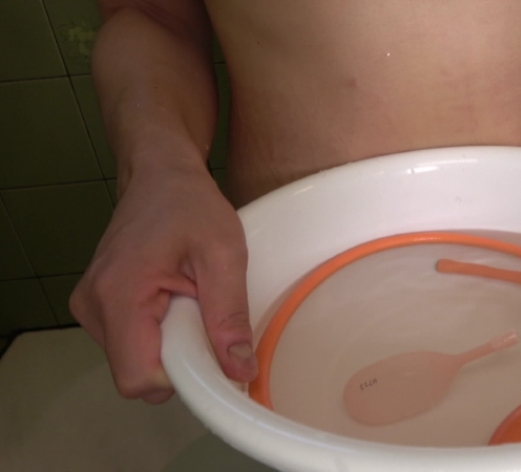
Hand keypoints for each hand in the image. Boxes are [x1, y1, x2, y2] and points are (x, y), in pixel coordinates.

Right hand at [70, 164, 256, 403]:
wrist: (159, 175)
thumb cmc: (191, 206)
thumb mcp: (223, 255)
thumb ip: (229, 316)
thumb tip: (239, 370)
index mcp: (118, 295)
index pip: (137, 377)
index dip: (180, 378)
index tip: (211, 354)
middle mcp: (92, 307)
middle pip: (136, 373)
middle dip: (178, 359)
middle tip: (204, 316)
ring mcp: (89, 308)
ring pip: (134, 361)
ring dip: (169, 345)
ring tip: (189, 300)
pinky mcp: (97, 306)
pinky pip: (131, 343)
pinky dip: (158, 334)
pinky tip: (174, 300)